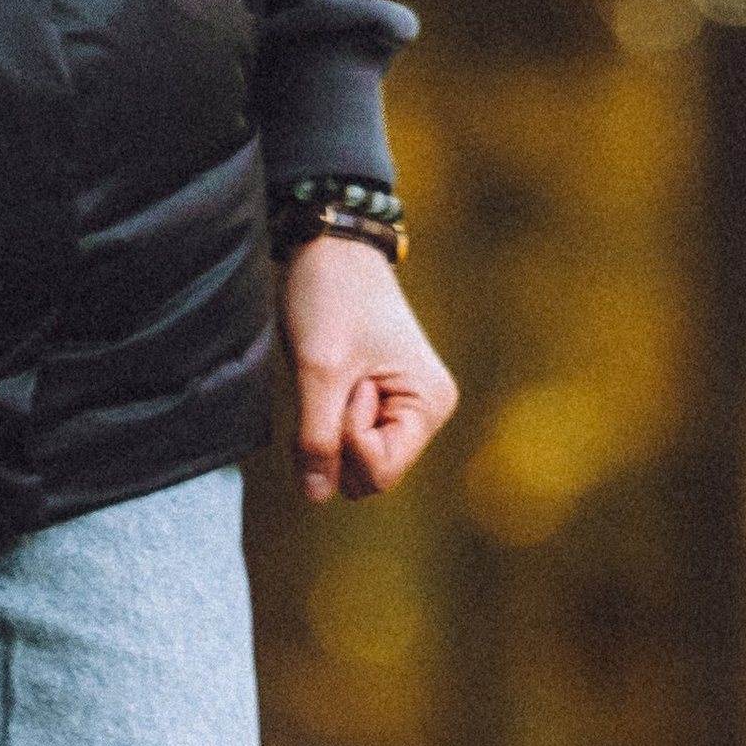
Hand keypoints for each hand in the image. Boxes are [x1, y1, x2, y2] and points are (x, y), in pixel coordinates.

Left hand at [279, 235, 457, 501]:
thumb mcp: (319, 371)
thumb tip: (316, 497)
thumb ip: (317, 439)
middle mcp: (425, 413)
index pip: (379, 473)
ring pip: (352, 466)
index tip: (348, 385)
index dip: (346, 441)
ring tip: (332, 379)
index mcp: (429, 404)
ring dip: (327, 434)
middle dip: (336, 442)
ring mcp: (402, 411)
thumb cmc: (332, 298)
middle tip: (335, 383)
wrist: (331, 248)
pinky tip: (326, 386)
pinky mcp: (378, 406)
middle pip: (366, 478)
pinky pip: (344, 444)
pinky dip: (324, 426)